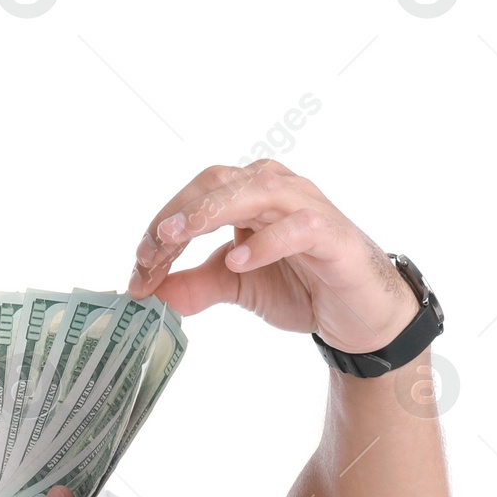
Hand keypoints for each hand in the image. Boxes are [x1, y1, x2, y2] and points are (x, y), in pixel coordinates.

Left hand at [127, 160, 420, 354]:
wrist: (359, 314)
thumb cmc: (302, 286)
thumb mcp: (236, 286)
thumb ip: (195, 285)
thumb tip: (151, 292)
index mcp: (250, 197)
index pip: (197, 195)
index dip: (161, 226)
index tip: (137, 268)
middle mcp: (277, 191)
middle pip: (217, 182)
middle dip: (176, 215)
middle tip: (148, 252)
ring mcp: (307, 208)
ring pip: (255, 191)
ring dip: (208, 213)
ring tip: (175, 238)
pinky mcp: (333, 236)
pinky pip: (299, 227)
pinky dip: (266, 242)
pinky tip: (237, 261)